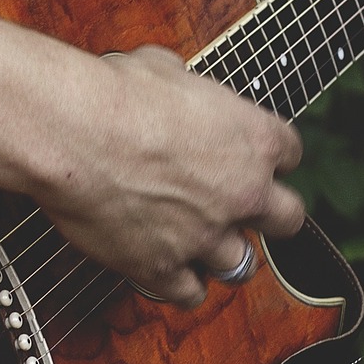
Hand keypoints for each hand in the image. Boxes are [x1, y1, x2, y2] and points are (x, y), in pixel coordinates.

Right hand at [36, 47, 306, 307]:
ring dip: (223, 254)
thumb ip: (187, 91)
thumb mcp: (166, 69)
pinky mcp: (164, 268)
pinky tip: (167, 268)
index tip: (249, 156)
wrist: (74, 133)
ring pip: (242, 265)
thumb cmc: (115, 93)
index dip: (268, 156)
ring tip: (200, 242)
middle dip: (268, 214)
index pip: (290, 153)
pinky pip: (190, 294)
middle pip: (287, 219)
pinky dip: (182, 284)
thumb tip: (174, 88)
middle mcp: (243, 193)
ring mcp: (206, 236)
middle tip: (240, 207)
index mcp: (253, 139)